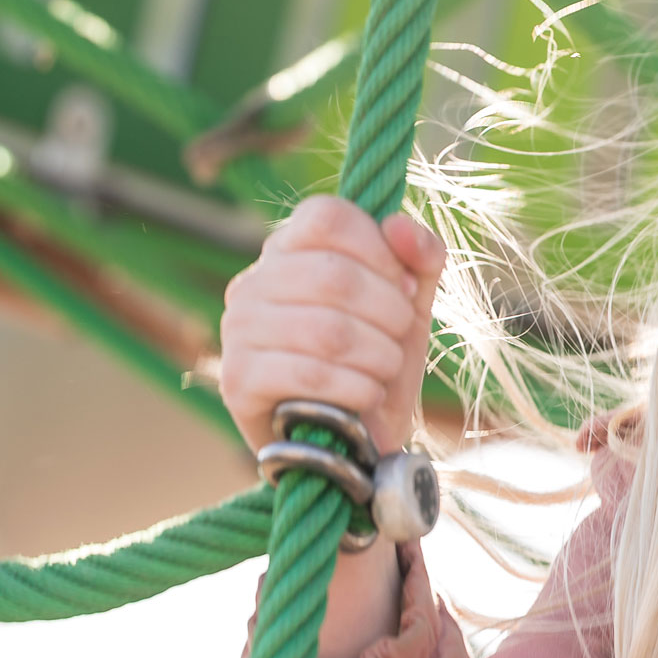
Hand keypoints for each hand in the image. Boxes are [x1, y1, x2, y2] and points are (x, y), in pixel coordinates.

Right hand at [218, 195, 443, 460]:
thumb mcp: (411, 305)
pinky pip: (310, 375)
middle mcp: (253, 282)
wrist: (354, 441)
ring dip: (379, 356)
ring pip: (327, 330)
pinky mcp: (237, 380)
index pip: (328, 216)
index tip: (405, 287)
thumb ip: (420, 258)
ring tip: (386, 370)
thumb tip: (400, 225)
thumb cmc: (377, 362)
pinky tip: (367, 396)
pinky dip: (356, 388)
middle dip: (390, 313)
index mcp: (288, 248)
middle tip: (400, 338)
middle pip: (334, 275)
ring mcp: (238, 330)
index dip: (380, 251)